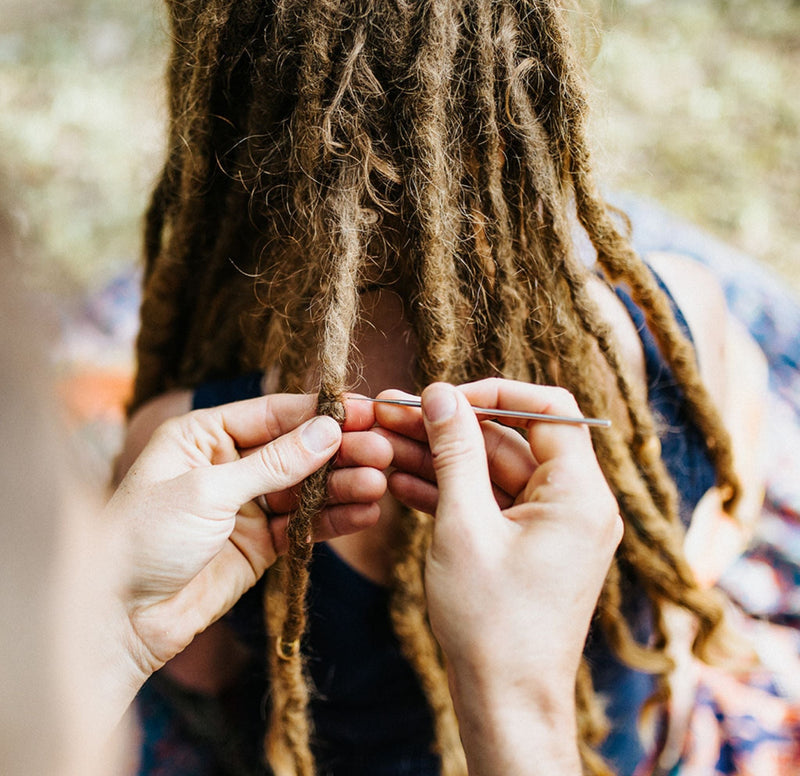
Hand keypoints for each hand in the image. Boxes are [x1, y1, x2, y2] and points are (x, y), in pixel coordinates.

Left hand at [104, 393, 390, 687]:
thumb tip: (328, 430)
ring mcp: (246, 505)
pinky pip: (305, 525)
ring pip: (306, 487)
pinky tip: (365, 512)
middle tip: (381, 449)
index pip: (273, 414)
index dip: (319, 413)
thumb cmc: (144, 537)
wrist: (119, 619)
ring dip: (343, 485)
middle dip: (339, 450)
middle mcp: (228, 464)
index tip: (364, 410)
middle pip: (296, 450)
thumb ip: (274, 462)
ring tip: (380, 482)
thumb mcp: (210, 490)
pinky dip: (334, 519)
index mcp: (204, 435)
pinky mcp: (260, 543)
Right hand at [375, 379, 621, 774]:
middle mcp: (575, 503)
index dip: (493, 393)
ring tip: (386, 443)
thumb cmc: (491, 622)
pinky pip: (491, 502)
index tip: (443, 398)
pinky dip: (452, 491)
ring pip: (493, 471)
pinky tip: (402, 480)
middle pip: (511, 439)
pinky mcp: (528, 544)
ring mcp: (551, 525)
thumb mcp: (463, 525)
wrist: (505, 702)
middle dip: (450, 427)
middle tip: (394, 415)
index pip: (547, 409)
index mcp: (579, 493)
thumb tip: (440, 394)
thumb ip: (454, 451)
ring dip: (442, 458)